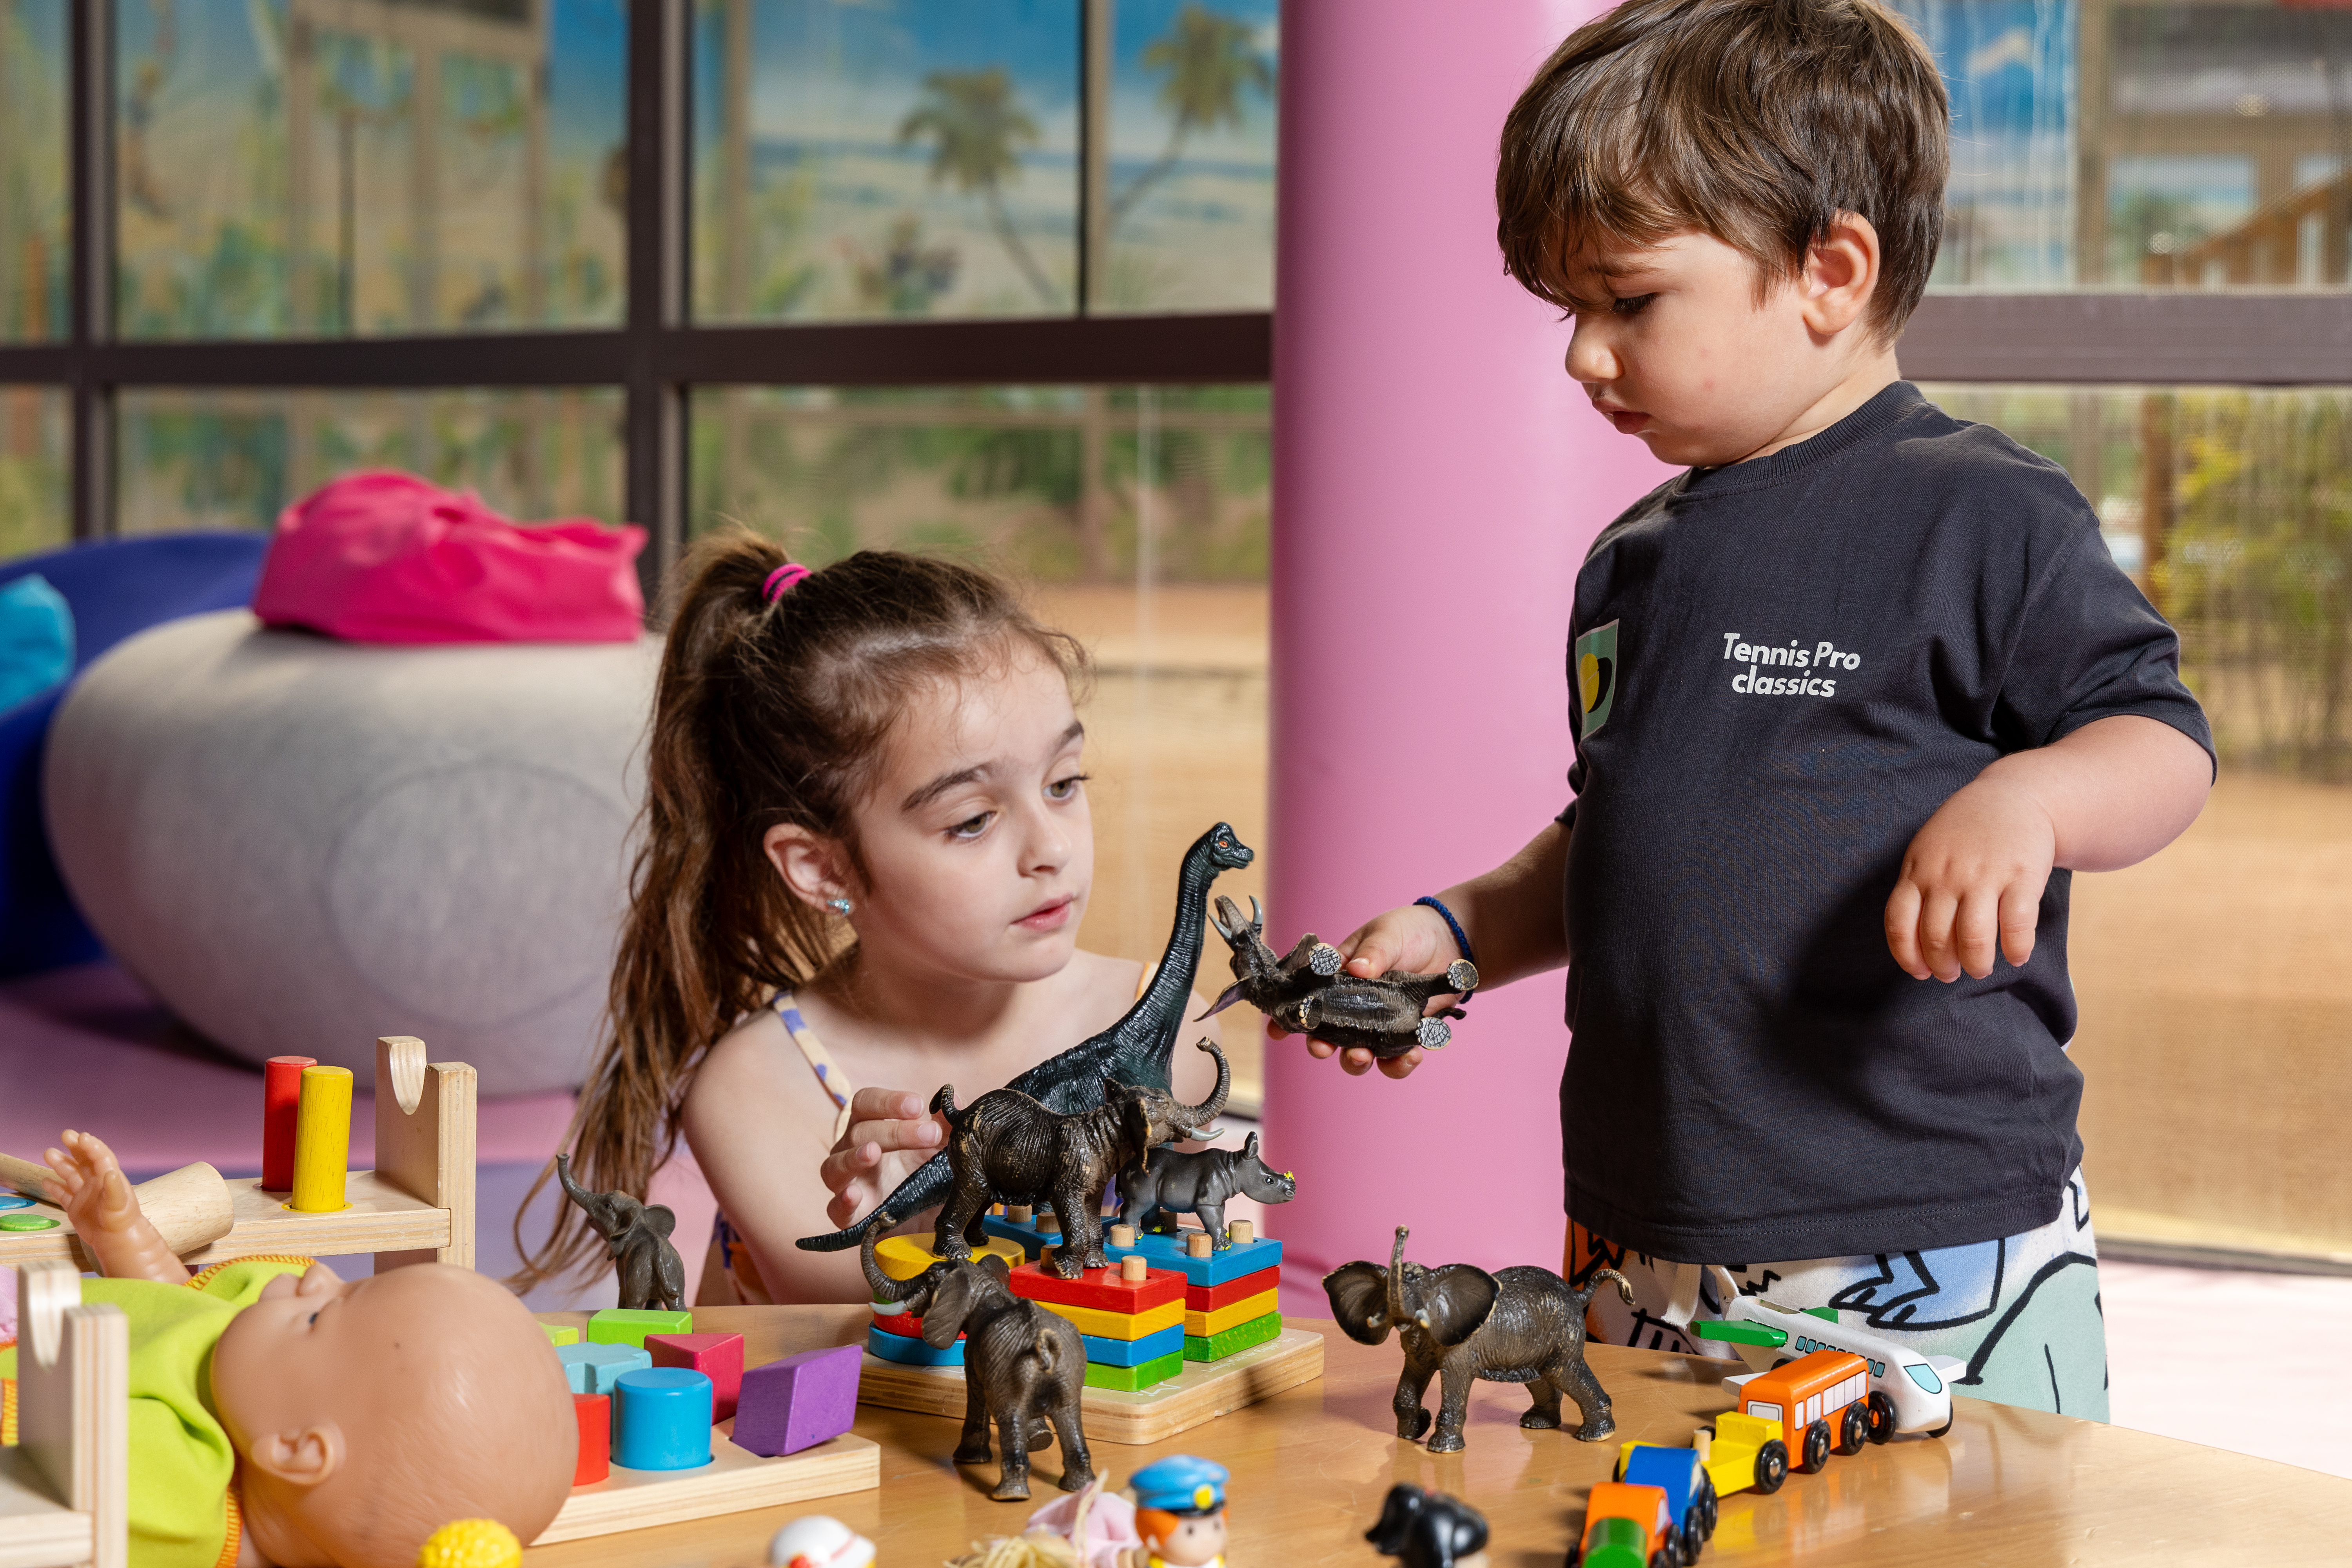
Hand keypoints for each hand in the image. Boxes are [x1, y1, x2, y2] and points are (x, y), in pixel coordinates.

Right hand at [43, 1129, 143, 1240]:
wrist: (115, 1239)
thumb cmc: (121, 1220)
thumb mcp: (119, 1204)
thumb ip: (114, 1189)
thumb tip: (111, 1173)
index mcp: (109, 1177)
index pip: (100, 1156)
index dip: (92, 1146)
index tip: (81, 1137)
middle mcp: (95, 1182)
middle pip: (84, 1160)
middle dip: (75, 1147)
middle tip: (65, 1134)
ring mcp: (84, 1194)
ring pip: (70, 1174)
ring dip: (60, 1163)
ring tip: (48, 1152)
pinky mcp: (75, 1206)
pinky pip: (62, 1194)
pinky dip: (54, 1187)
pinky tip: (45, 1180)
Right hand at [819, 1088, 949, 1230]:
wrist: (931, 1219)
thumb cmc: (928, 1173)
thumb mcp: (942, 1148)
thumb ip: (947, 1123)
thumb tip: (952, 1099)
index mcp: (871, 1127)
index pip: (865, 1103)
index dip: (887, 1101)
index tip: (918, 1105)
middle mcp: (852, 1151)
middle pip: (858, 1131)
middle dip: (894, 1130)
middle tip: (930, 1133)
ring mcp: (848, 1184)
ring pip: (835, 1165)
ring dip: (853, 1157)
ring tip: (873, 1152)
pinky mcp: (849, 1217)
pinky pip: (835, 1208)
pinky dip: (842, 1201)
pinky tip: (854, 1195)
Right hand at [1268, 901, 1465, 1079]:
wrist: (1453, 942)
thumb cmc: (1410, 931)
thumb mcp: (1387, 933)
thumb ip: (1373, 952)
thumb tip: (1357, 968)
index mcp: (1340, 979)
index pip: (1308, 998)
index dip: (1291, 1017)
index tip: (1277, 1030)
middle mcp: (1355, 1006)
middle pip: (1329, 1035)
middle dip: (1322, 1045)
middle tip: (1323, 1048)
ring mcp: (1380, 1023)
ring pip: (1359, 1053)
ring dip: (1356, 1060)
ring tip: (1364, 1056)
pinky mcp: (1406, 1034)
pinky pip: (1397, 1058)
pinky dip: (1400, 1063)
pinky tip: (1411, 1055)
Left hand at [1884, 774, 2056, 980]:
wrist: (2014, 797)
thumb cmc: (1964, 834)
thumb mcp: (1927, 852)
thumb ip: (1917, 889)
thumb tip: (1915, 944)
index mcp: (1918, 870)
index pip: (1899, 923)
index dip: (1907, 956)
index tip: (1919, 972)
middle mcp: (1947, 875)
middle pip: (1935, 938)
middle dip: (1942, 966)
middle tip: (1951, 973)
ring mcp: (1984, 875)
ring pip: (1972, 939)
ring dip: (1976, 965)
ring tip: (1980, 968)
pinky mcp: (2022, 876)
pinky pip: (2016, 926)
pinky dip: (2016, 949)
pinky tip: (2015, 955)